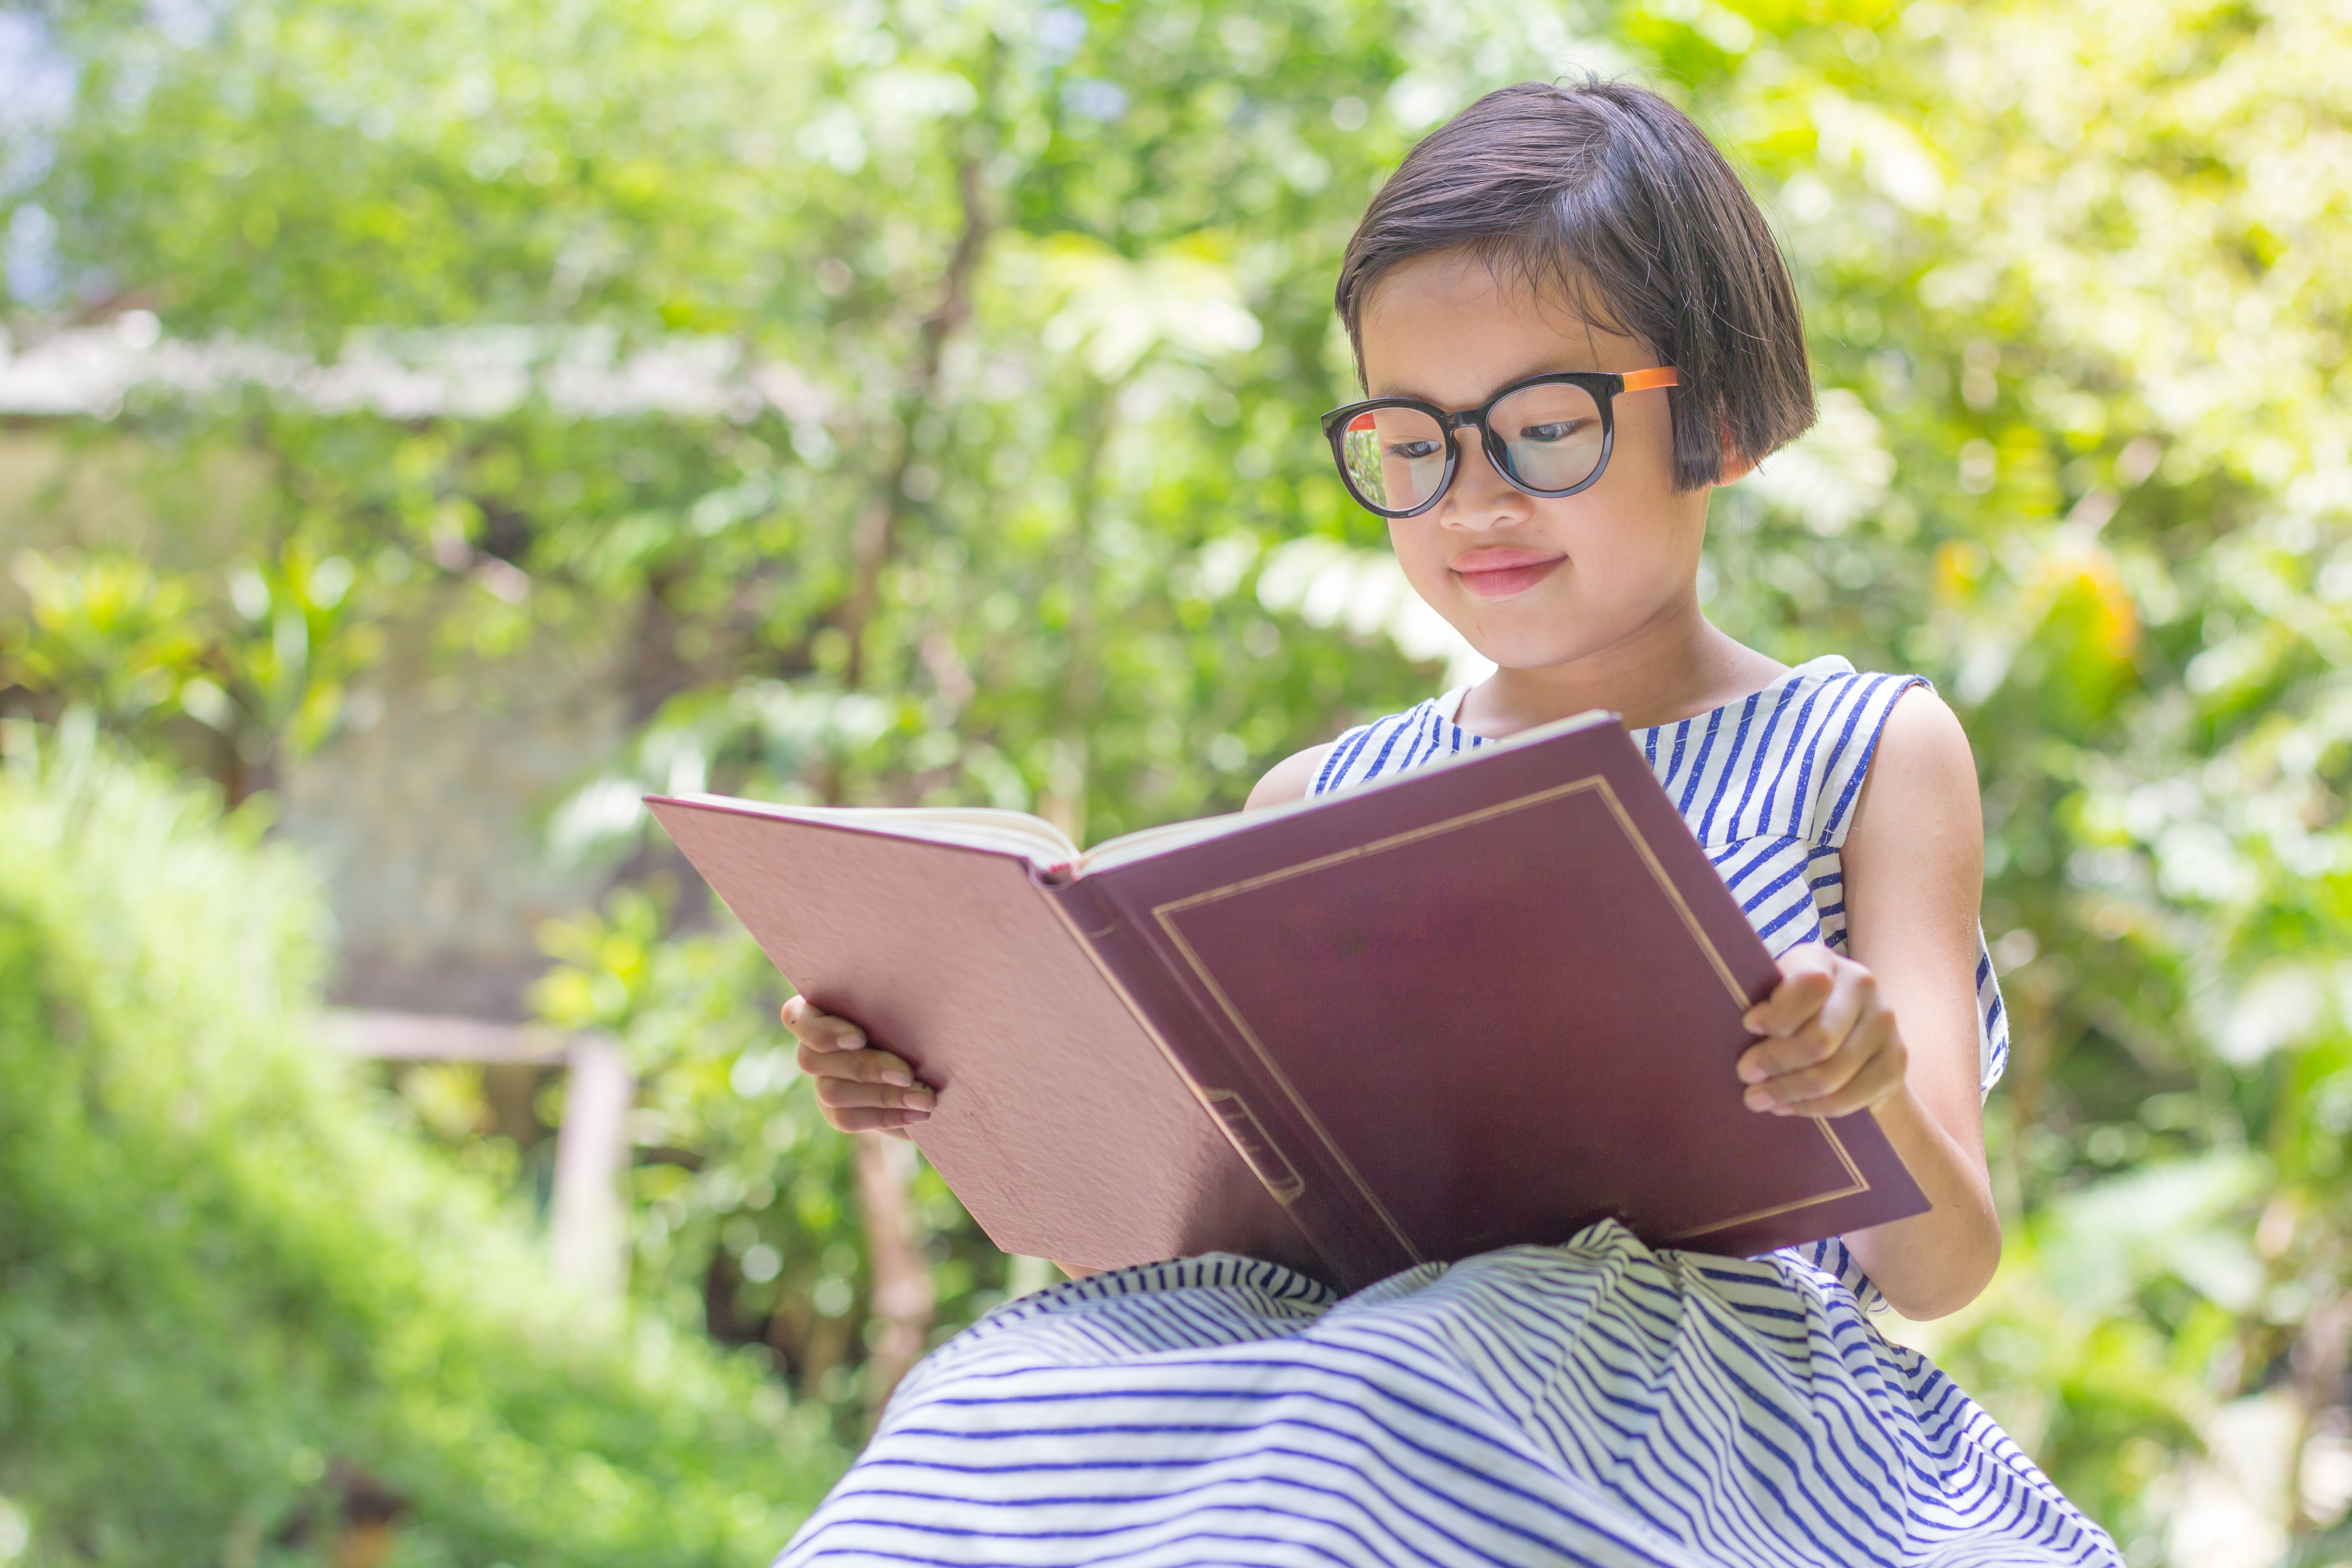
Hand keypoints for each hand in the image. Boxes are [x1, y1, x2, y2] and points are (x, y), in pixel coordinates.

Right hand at [782, 995, 935, 1138]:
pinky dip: (886, 1118)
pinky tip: (916, 1116)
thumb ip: (896, 996)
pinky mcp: (836, 1110)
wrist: (925, 1059)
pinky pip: (848, 1119)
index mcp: (819, 1009)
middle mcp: (812, 1048)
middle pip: (814, 1061)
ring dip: (882, 1097)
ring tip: (923, 1100)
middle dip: (867, 1068)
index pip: (795, 1016)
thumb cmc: (913, 1014)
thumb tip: (917, 998)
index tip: (859, 1038)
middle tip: (908, 1075)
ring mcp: (821, 1081)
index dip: (823, 1030)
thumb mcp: (904, 1000)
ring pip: (832, 1094)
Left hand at [1736, 943, 1908, 1118]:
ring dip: (1787, 1092)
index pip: (1809, 984)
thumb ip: (1764, 1007)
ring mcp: (1885, 1023)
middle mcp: (1862, 985)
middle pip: (1818, 1040)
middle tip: (1746, 1075)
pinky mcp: (1895, 1061)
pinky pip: (1847, 1098)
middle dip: (1774, 1062)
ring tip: (1759, 1097)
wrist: (1853, 1030)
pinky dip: (1810, 1107)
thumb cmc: (1795, 1008)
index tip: (1749, 1026)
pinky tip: (1789, 1105)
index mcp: (1824, 960)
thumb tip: (1747, 1047)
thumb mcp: (1777, 993)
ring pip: (1830, 1076)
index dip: (1777, 1013)